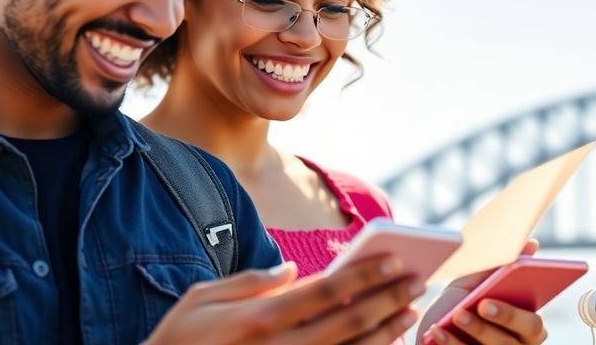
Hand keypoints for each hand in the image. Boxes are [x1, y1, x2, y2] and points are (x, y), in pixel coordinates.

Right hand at [143, 256, 423, 344]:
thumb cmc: (178, 340)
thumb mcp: (201, 298)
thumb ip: (248, 280)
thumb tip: (289, 269)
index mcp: (258, 318)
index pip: (325, 291)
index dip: (364, 274)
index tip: (394, 259)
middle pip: (347, 322)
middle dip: (386, 299)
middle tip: (417, 280)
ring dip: (384, 332)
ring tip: (409, 313)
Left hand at [416, 239, 547, 343]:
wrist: (430, 332)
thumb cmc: (458, 305)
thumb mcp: (475, 286)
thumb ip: (499, 268)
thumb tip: (532, 244)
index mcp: (525, 327)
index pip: (533, 325)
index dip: (513, 315)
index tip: (486, 300)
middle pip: (512, 343)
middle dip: (491, 325)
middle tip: (475, 306)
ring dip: (470, 333)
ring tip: (453, 316)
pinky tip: (435, 332)